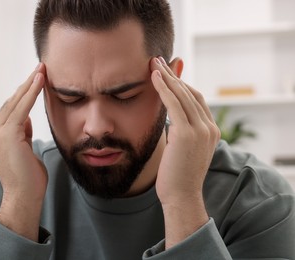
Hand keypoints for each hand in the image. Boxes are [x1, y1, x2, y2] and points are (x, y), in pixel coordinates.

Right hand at [0, 63, 46, 240]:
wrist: (24, 195)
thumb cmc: (28, 175)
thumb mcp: (24, 147)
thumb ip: (22, 131)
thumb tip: (26, 118)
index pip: (10, 108)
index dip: (24, 92)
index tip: (36, 79)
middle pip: (12, 102)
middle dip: (27, 83)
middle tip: (41, 67)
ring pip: (16, 102)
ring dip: (30, 84)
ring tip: (42, 69)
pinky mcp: (7, 135)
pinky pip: (22, 108)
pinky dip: (31, 93)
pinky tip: (40, 81)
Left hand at [150, 57, 220, 247]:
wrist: (181, 197)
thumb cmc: (177, 176)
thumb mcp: (183, 150)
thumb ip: (181, 132)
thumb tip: (170, 120)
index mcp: (211, 131)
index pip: (196, 100)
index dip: (180, 84)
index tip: (166, 73)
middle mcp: (209, 128)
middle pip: (190, 92)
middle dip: (173, 75)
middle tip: (158, 60)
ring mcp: (201, 130)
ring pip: (183, 94)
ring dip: (167, 76)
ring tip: (154, 63)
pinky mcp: (187, 133)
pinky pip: (174, 103)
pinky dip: (164, 88)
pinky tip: (154, 77)